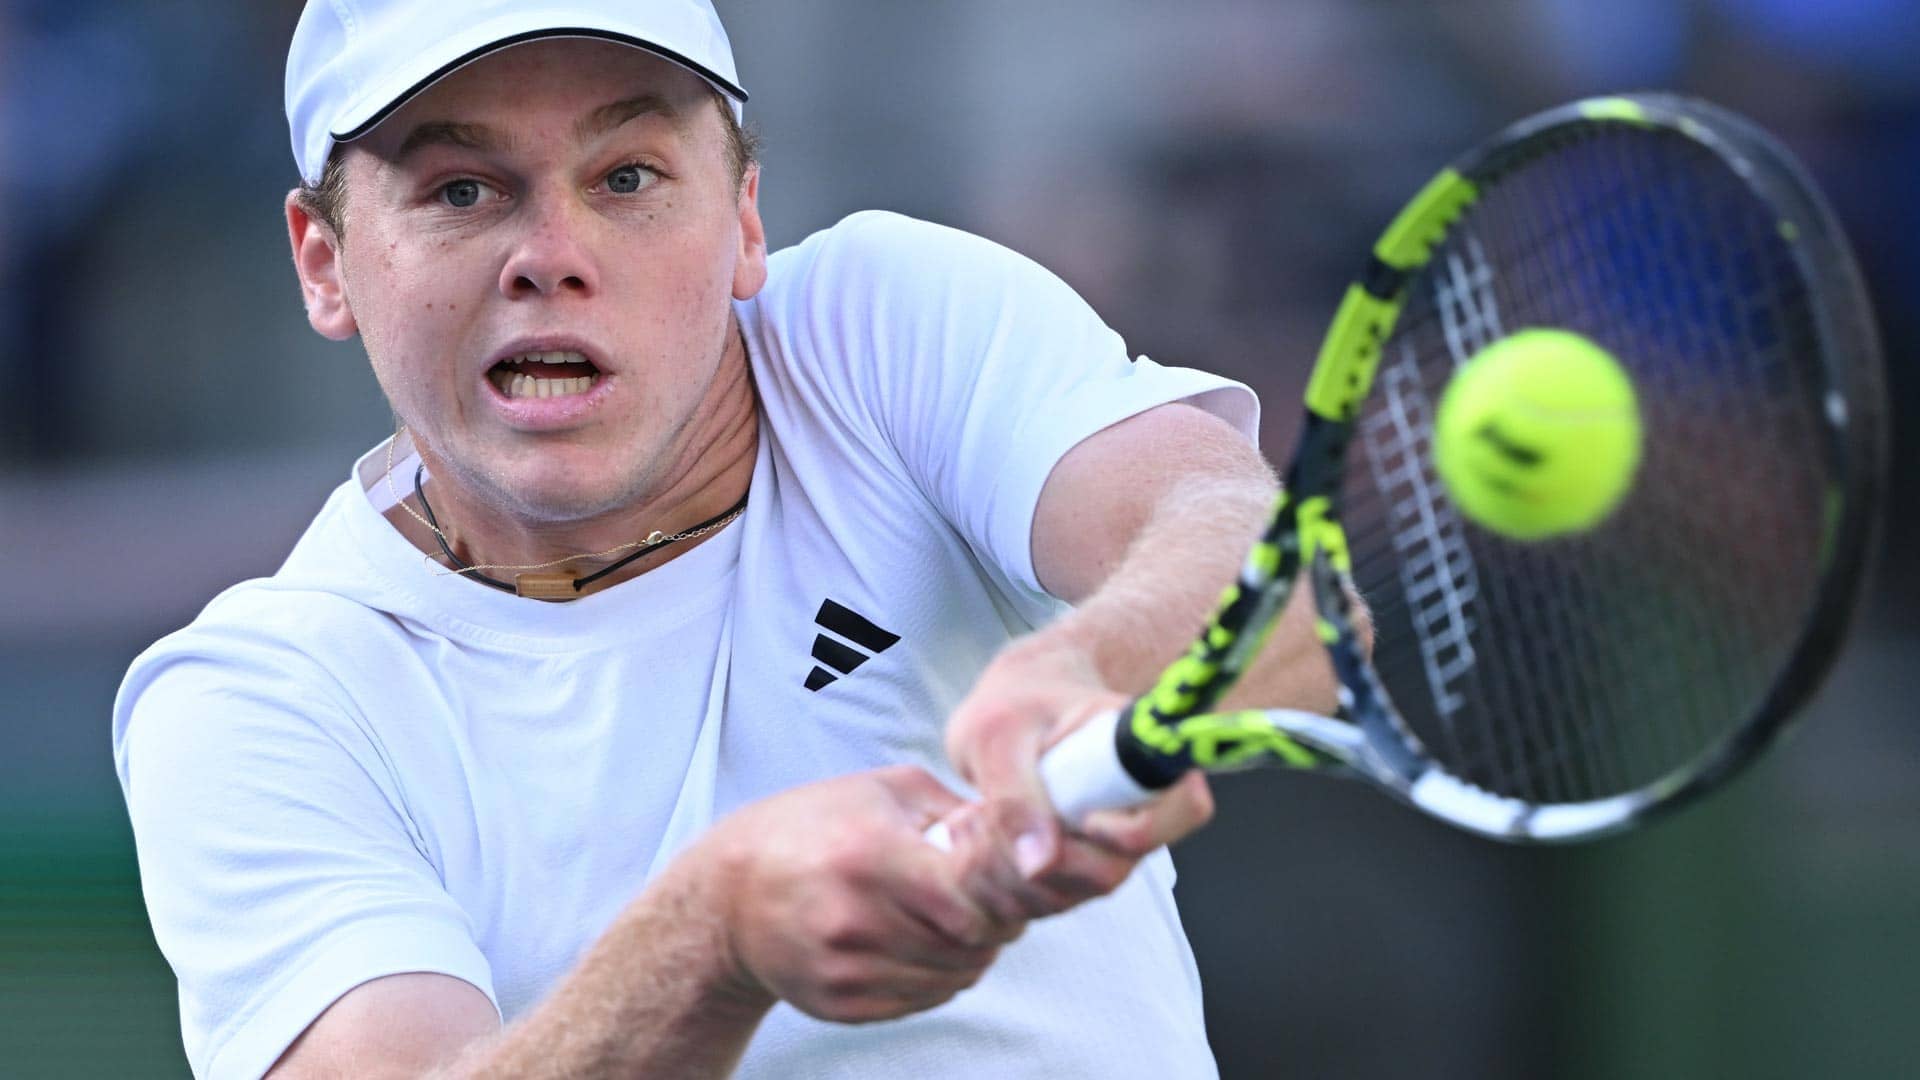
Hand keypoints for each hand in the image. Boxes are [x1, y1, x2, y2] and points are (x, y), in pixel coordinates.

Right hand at [699, 766, 1022, 1022]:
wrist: (729, 896)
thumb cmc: (812, 828)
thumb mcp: (882, 790)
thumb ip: (955, 808)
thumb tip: (1020, 833)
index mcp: (869, 856)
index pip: (970, 900)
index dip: (1002, 895)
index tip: (1003, 880)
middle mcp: (854, 919)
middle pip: (969, 944)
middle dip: (993, 923)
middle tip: (985, 900)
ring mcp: (845, 968)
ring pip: (953, 977)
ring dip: (970, 952)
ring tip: (951, 920)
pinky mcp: (840, 1004)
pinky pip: (923, 1000)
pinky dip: (939, 975)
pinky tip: (921, 943)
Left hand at [941, 637, 1213, 923]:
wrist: (1005, 711)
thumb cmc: (1014, 706)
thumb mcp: (998, 736)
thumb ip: (1014, 796)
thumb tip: (1039, 864)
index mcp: (1139, 753)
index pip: (1185, 807)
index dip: (1131, 832)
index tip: (1077, 817)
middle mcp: (1134, 808)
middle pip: (1109, 872)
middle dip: (1033, 859)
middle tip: (982, 815)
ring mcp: (1104, 845)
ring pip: (1066, 895)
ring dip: (1003, 871)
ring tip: (970, 817)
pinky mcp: (1070, 870)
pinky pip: (1036, 902)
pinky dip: (994, 881)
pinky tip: (974, 837)